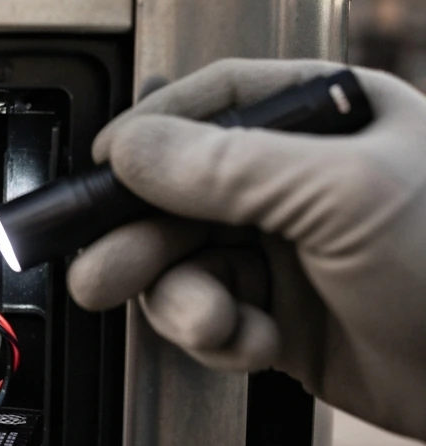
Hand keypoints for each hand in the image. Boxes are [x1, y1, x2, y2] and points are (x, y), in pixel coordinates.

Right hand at [67, 59, 425, 441]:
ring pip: (185, 261)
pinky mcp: (283, 315)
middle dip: (139, 236)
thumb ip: (227, 167)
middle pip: (180, 192)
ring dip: (180, 298)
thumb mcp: (344, 195)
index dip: (149, 134)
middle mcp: (300, 179)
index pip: (214, 102)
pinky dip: (215, 335)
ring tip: (204, 322)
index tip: (102, 167)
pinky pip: (210, 314)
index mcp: (327, 116)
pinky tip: (248, 343)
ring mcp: (290, 250)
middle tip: (102, 270)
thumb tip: (131, 148)